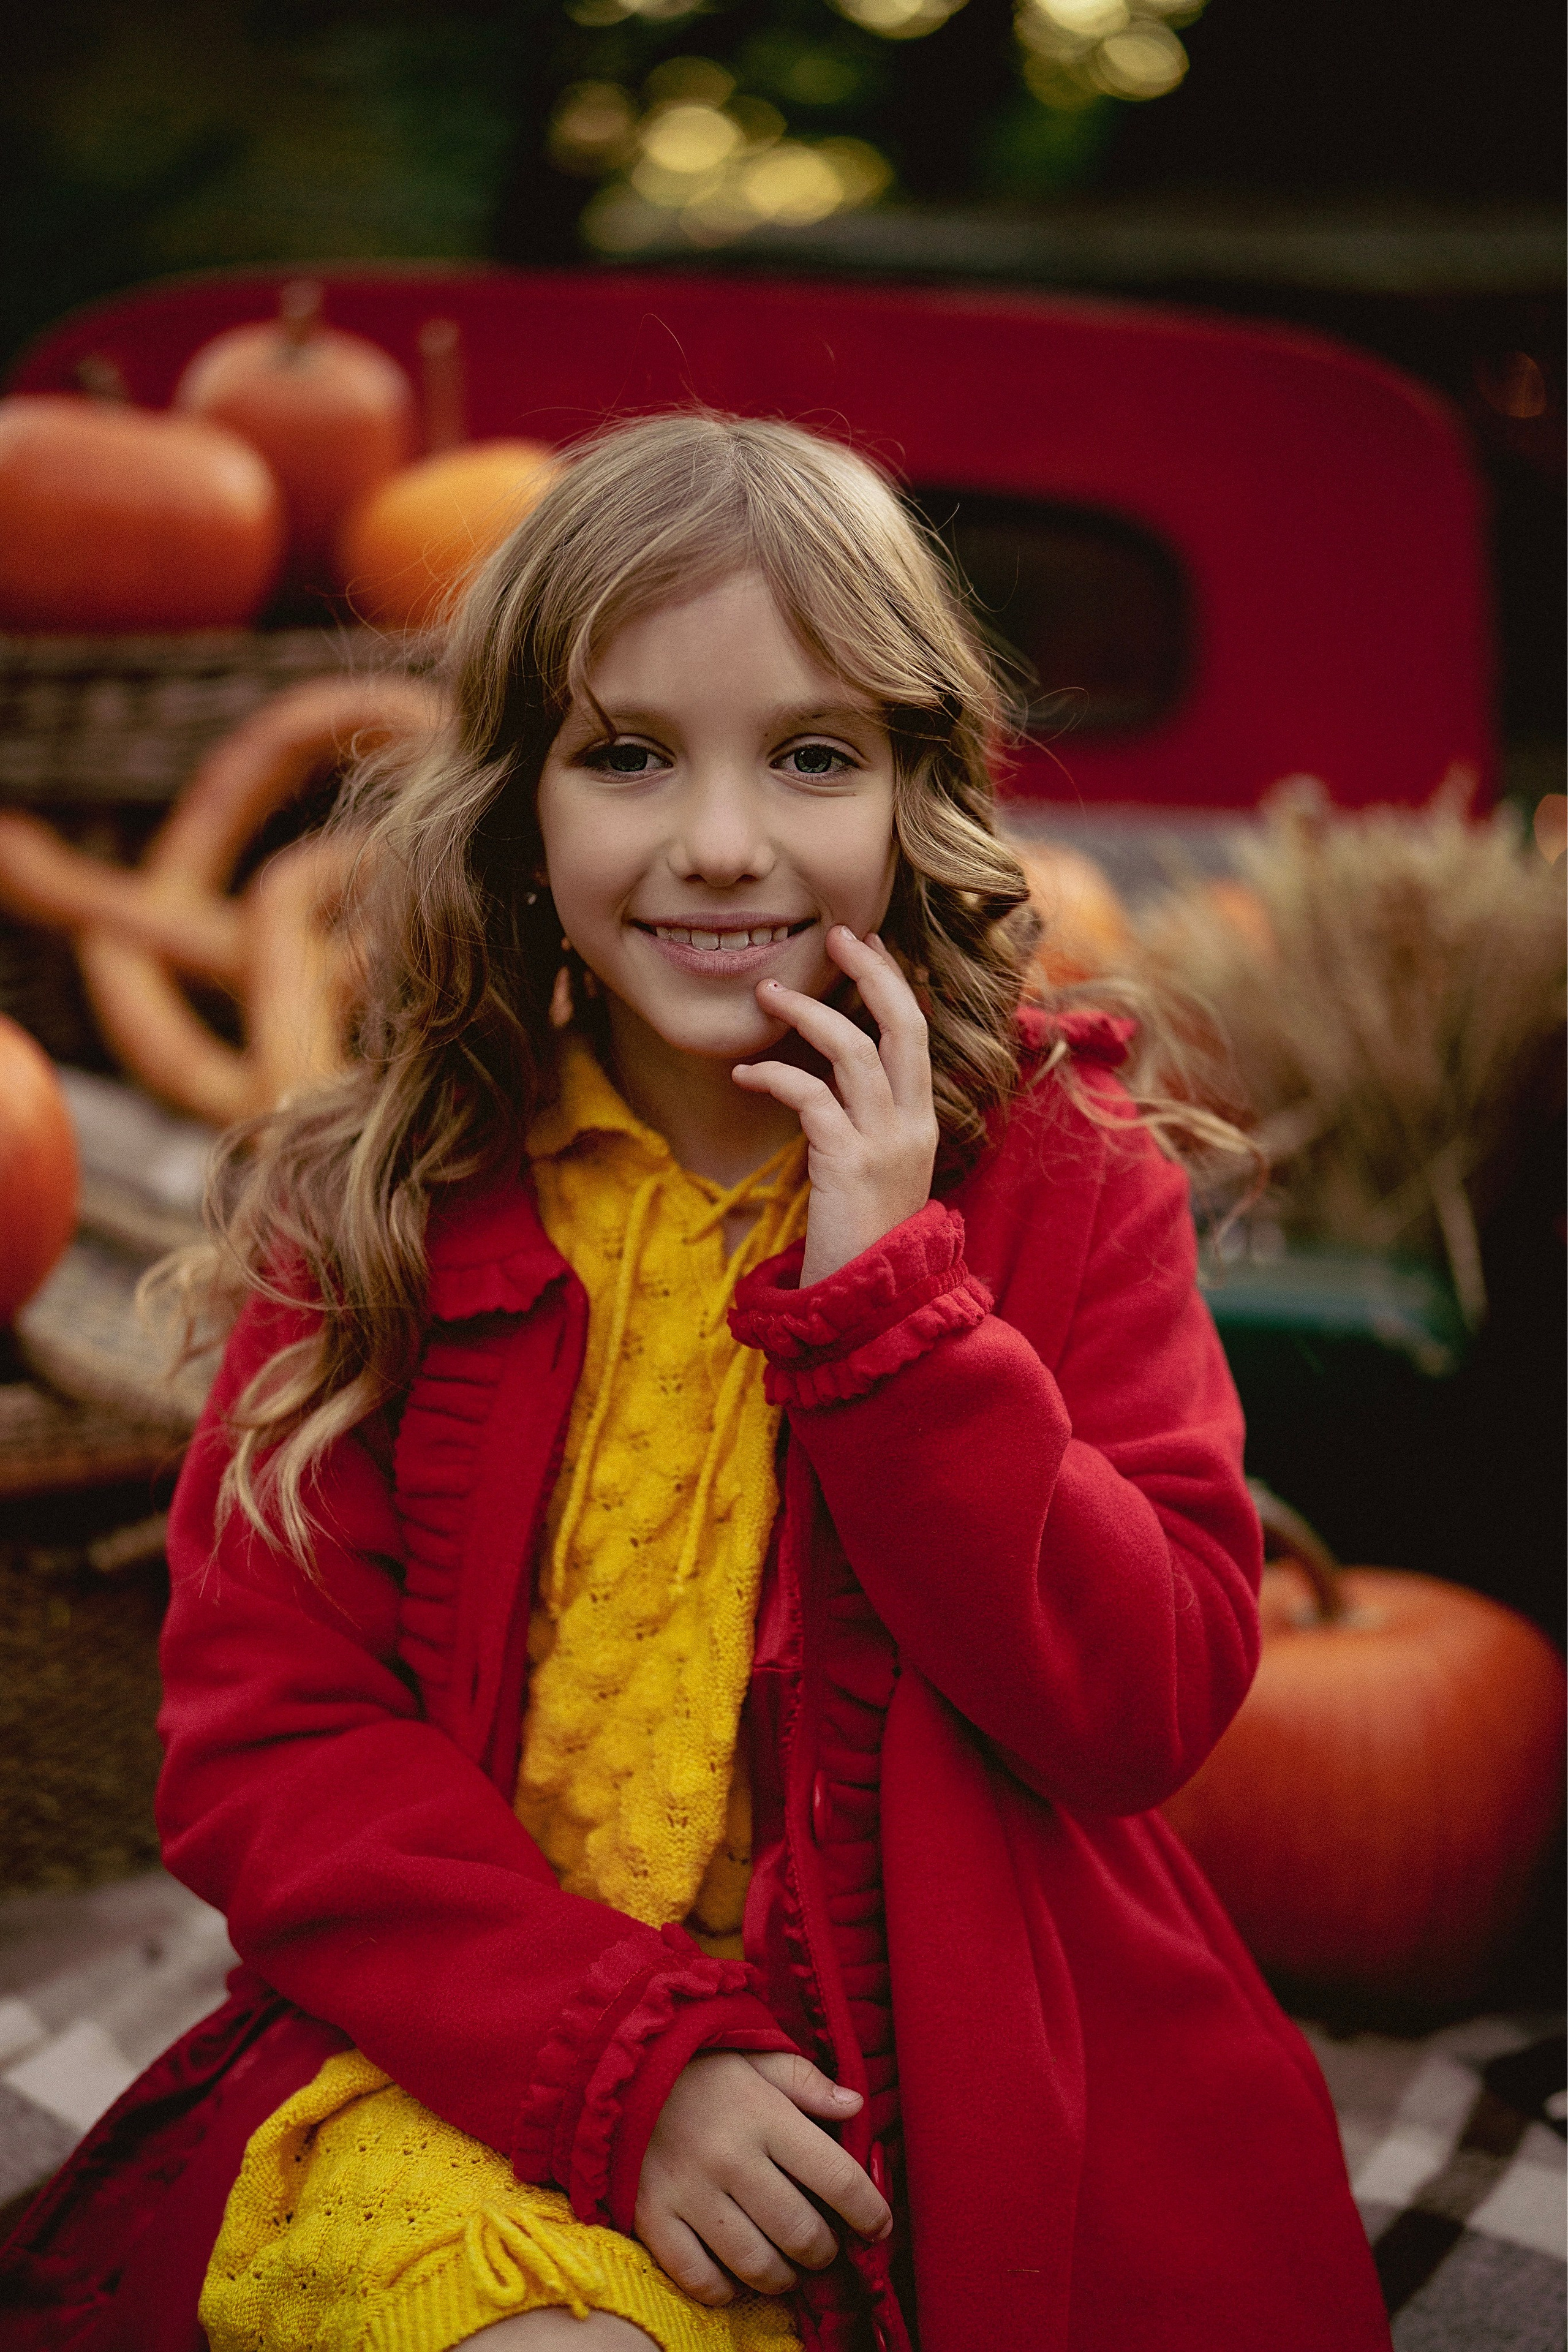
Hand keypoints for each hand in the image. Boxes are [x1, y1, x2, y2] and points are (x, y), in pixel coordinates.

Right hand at [635, 2049, 889, 2305]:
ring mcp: (689, 2193)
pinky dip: (726, 2289)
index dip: (869, 2210)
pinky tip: (737, 2277)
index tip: (880, 2226)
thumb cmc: (700, 2068)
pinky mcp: (653, 2218)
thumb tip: (857, 2107)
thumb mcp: (756, 2057)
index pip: (837, 2177)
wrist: (617, 2070)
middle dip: (826, 2250)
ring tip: (789, 2266)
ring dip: (785, 2277)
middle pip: (800, 2232)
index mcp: (764, 2115)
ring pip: (756, 2265)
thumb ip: (807, 2082)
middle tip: (827, 2246)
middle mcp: (730, 2158)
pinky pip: (699, 2278)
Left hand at [733, 928, 937, 1286]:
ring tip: (765, 992)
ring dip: (808, 1011)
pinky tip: (745, 1072)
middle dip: (871, 971)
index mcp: (921, 1122)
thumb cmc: (862, 1242)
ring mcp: (885, 1142)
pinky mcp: (849, 1162)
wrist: (871, 1304)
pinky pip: (811, 1095)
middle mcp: (913, 1124)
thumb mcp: (875, 1173)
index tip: (866, 944)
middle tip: (837, 934)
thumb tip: (830, 1087)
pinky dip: (774, 1073)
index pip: (916, 1034)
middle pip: (903, 1024)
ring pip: (854, 1049)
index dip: (895, 983)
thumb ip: (865, 1126)